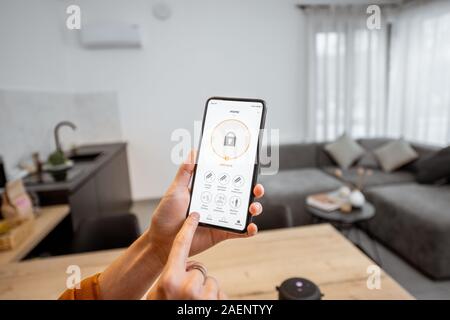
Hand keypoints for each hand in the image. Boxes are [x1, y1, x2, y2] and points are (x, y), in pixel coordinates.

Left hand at [146, 150, 264, 265]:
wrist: (161, 240)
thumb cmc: (166, 215)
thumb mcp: (175, 190)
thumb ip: (185, 172)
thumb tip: (193, 152)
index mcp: (209, 190)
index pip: (229, 179)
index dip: (241, 174)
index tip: (249, 168)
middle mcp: (218, 203)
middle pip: (241, 194)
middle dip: (254, 190)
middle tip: (257, 188)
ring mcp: (221, 218)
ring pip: (244, 212)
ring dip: (254, 208)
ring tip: (253, 207)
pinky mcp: (221, 233)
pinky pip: (239, 232)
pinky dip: (249, 230)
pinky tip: (251, 227)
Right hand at [147, 212, 225, 299]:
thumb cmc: (163, 307)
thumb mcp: (158, 291)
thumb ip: (170, 274)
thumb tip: (181, 264)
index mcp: (170, 280)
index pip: (181, 247)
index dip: (188, 229)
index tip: (194, 216)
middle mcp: (187, 287)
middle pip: (199, 269)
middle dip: (196, 277)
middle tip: (187, 291)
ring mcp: (203, 297)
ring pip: (210, 282)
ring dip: (204, 291)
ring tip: (193, 302)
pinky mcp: (217, 304)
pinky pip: (219, 294)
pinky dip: (212, 300)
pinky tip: (202, 306)